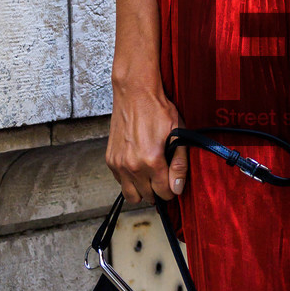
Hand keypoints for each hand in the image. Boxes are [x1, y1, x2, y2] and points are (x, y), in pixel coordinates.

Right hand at [106, 74, 187, 205]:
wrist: (135, 93)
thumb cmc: (158, 110)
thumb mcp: (178, 134)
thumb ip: (179, 164)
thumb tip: (177, 188)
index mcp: (152, 161)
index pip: (164, 193)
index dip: (172, 190)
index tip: (173, 182)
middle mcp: (132, 166)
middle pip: (148, 197)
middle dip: (158, 191)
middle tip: (163, 177)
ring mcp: (119, 164)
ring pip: (131, 195)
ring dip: (142, 190)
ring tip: (150, 177)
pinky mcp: (110, 160)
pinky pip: (120, 182)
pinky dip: (129, 180)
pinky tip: (138, 166)